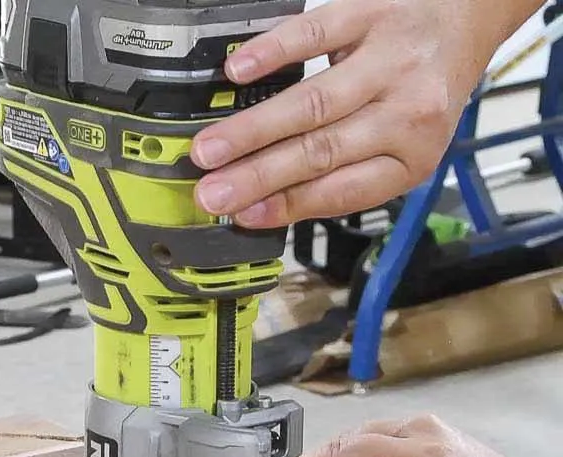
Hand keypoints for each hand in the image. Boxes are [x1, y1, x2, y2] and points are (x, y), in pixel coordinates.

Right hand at [192, 0, 493, 228]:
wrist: (467, 14)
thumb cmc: (425, 86)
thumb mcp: (402, 144)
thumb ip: (347, 173)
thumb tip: (268, 202)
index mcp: (413, 157)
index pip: (342, 191)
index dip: (287, 206)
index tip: (241, 216)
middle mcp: (408, 112)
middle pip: (320, 152)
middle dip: (257, 177)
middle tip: (211, 193)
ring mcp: (391, 59)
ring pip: (313, 103)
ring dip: (253, 129)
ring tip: (210, 149)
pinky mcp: (373, 11)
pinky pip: (318, 33)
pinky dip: (275, 52)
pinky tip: (239, 70)